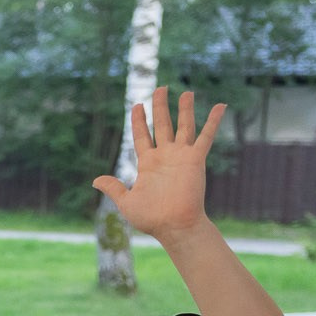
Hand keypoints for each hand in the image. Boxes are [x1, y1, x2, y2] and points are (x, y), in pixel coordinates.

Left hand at [92, 87, 225, 242]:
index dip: (139, 120)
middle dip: (160, 107)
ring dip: (184, 109)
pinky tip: (220, 106)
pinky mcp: (196, 160)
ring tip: (185, 92)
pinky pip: (206, 137)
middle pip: (161, 125)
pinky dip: (213, 121)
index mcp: (147, 163)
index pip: (141, 135)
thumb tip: (96, 180)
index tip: (136, 105)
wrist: (173, 226)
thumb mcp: (126, 202)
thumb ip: (114, 188)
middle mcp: (164, 156)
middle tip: (159, 88)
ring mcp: (181, 156)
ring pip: (183, 126)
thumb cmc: (151, 218)